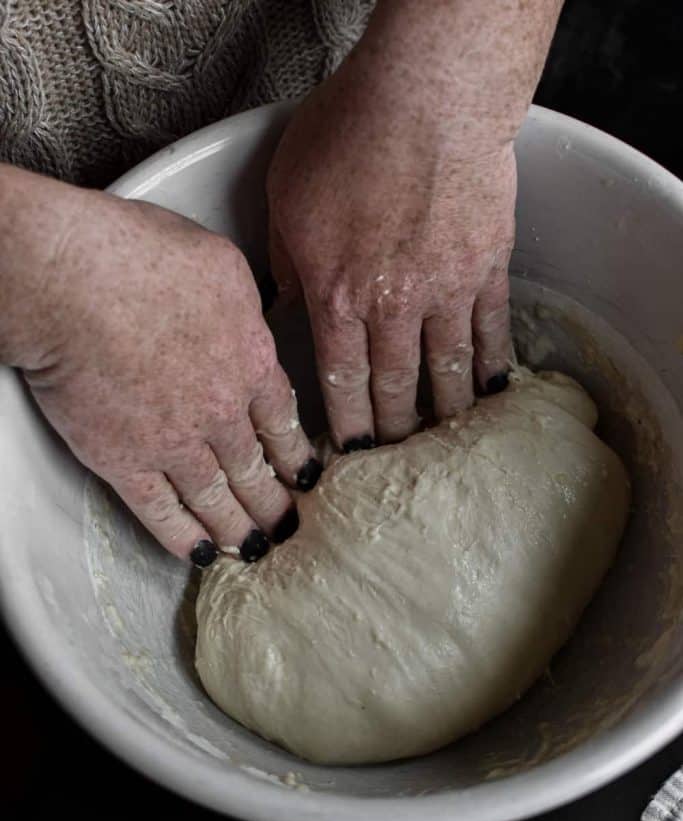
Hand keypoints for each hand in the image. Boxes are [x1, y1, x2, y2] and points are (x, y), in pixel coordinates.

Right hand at [8, 186, 319, 563]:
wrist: (73, 281)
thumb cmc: (138, 256)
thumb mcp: (221, 265)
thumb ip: (245, 305)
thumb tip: (251, 320)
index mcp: (250, 362)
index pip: (283, 422)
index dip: (296, 455)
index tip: (306, 476)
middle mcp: (222, 414)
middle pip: (258, 470)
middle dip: (277, 504)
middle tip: (289, 527)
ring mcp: (175, 444)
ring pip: (218, 500)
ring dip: (240, 530)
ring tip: (256, 550)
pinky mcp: (125, 462)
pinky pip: (161, 513)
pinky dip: (183, 538)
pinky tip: (199, 554)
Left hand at [267, 58, 515, 449]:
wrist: (427, 96)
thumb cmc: (350, 135)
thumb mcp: (288, 197)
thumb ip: (286, 262)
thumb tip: (285, 307)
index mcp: (338, 297)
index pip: (341, 382)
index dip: (346, 427)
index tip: (350, 456)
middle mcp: (393, 308)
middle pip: (394, 388)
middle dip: (393, 432)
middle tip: (395, 462)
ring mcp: (447, 290)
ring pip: (446, 371)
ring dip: (444, 413)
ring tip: (445, 441)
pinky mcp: (488, 267)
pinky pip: (491, 330)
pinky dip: (493, 365)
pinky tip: (493, 390)